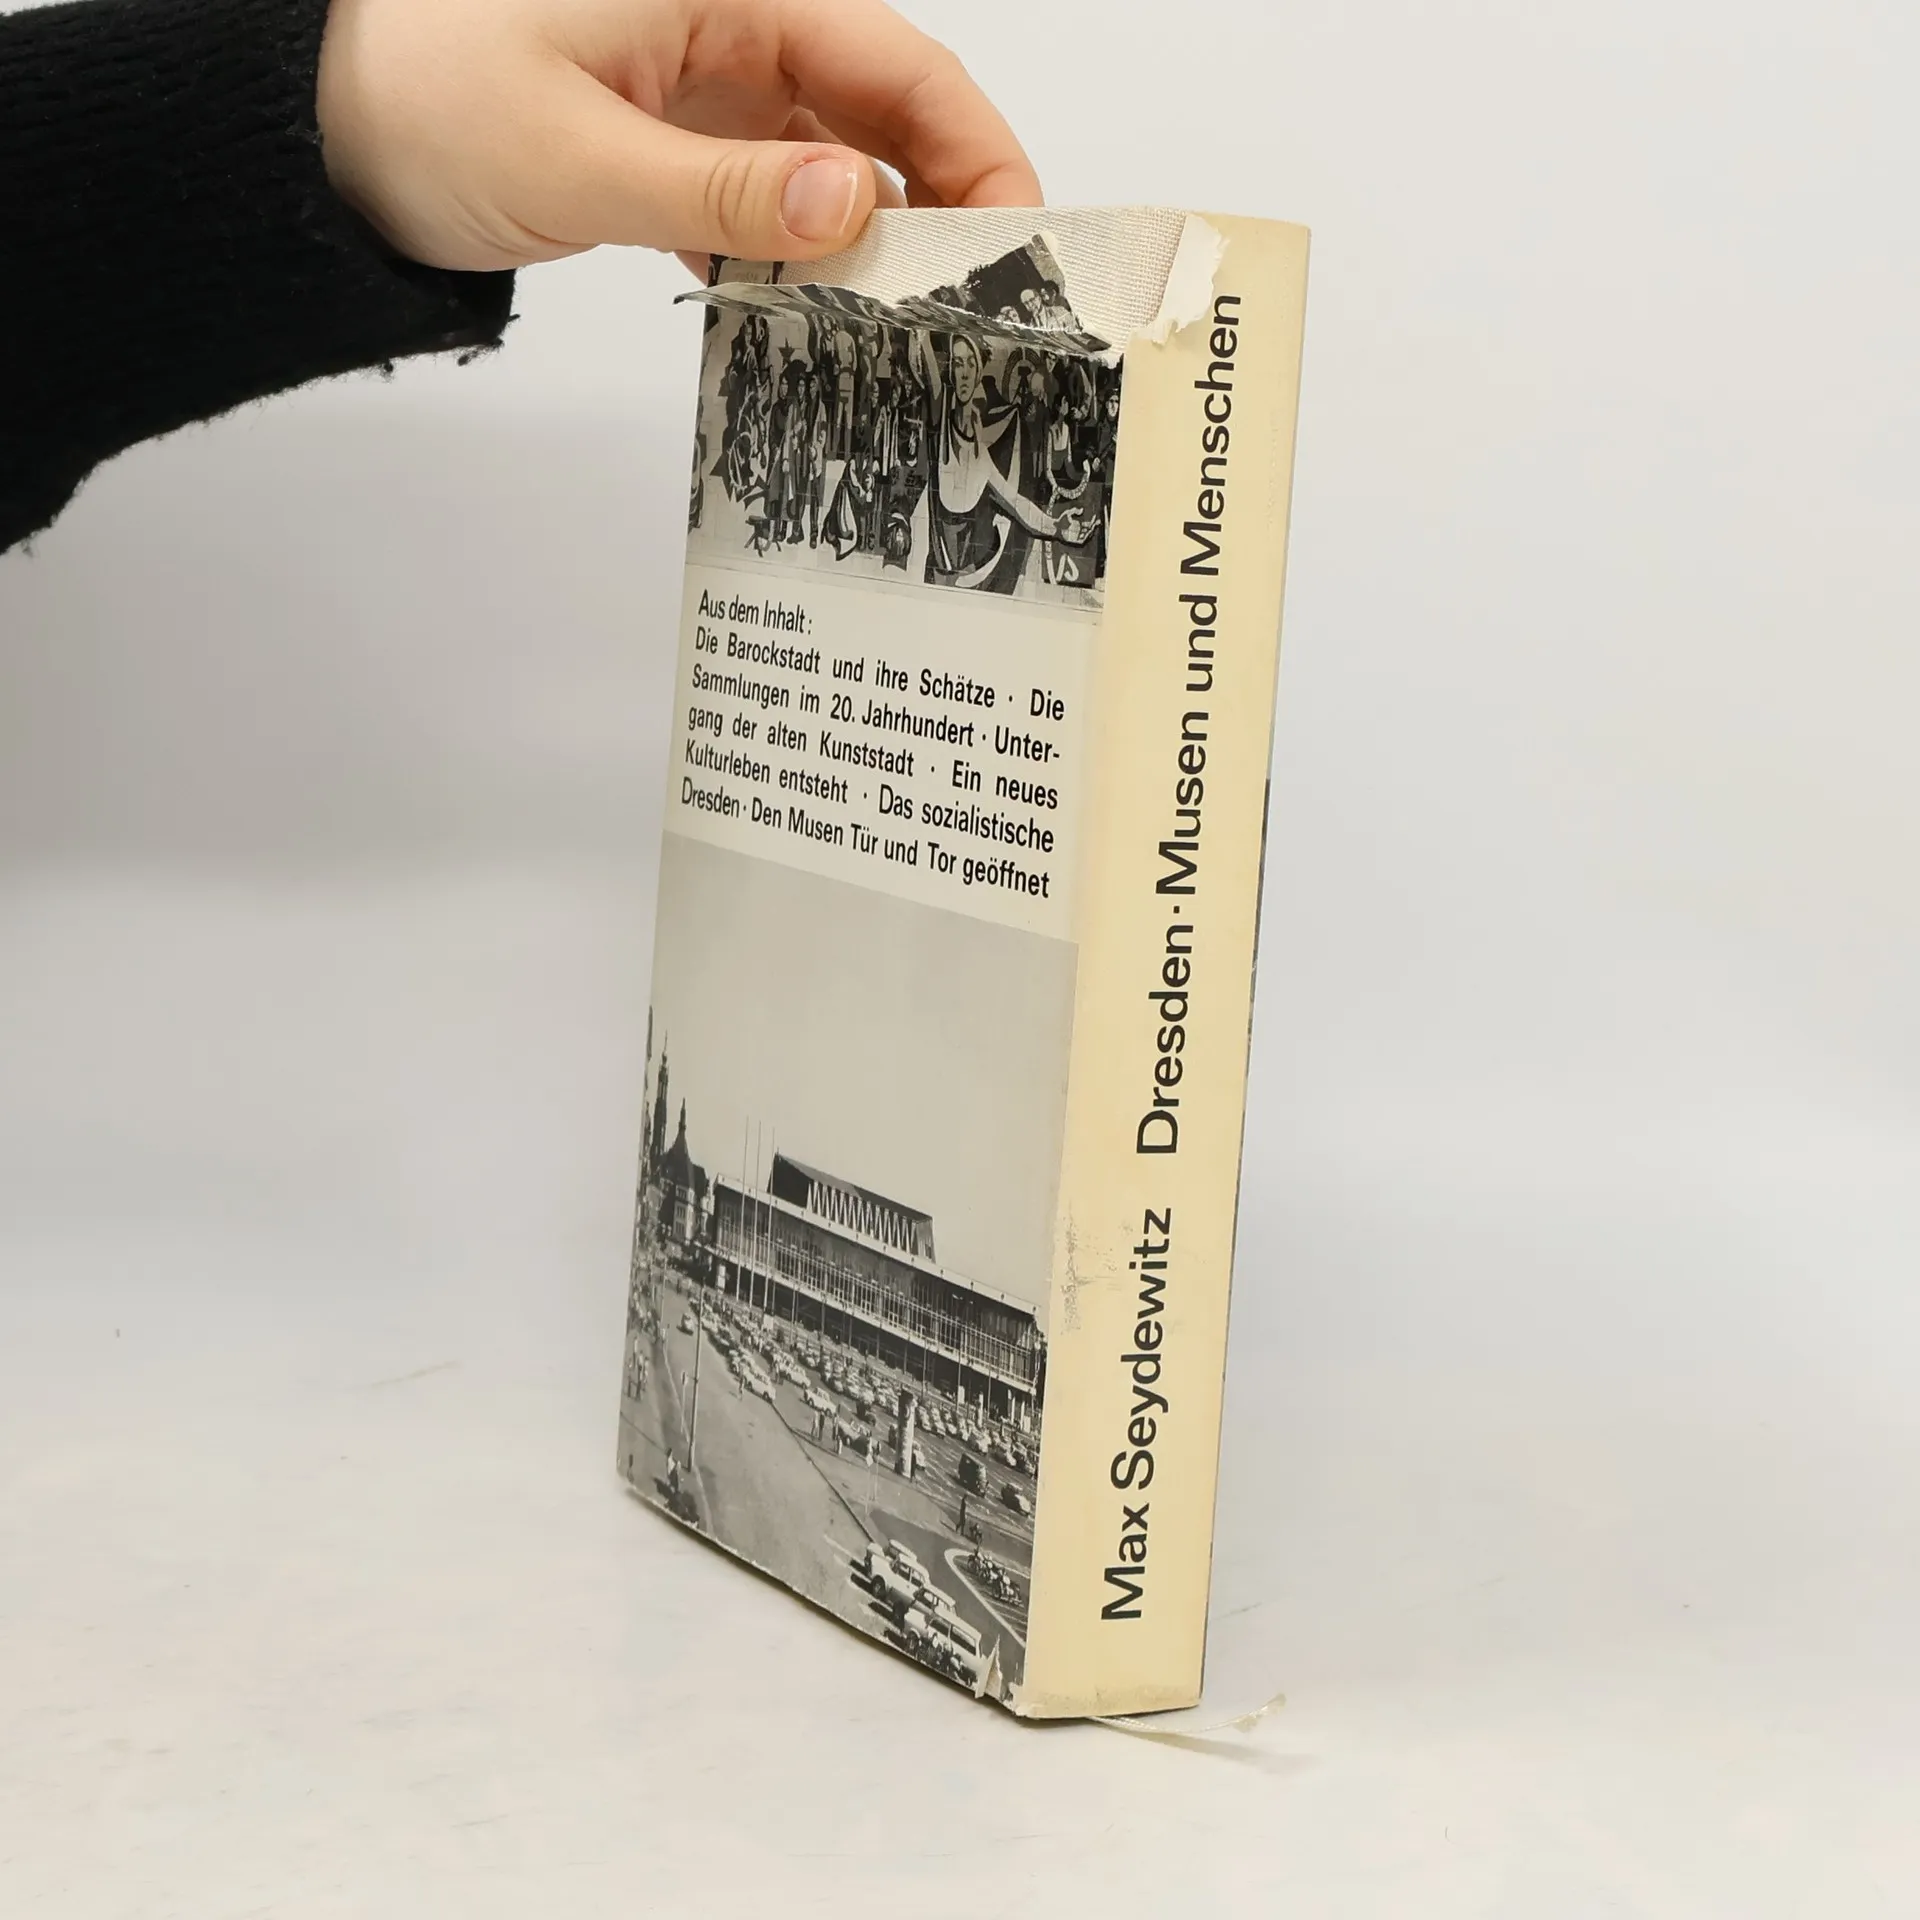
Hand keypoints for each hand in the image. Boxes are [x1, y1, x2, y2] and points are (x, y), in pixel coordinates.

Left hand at [316, 0, 1041, 273]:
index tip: (1023, 246)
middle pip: (883, 115)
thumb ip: (723, 188)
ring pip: (833, 166)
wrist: (316, 130)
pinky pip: (770, 201)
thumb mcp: (578, 152)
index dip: (977, 153)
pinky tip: (804, 322)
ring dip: (870, 250)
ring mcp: (706, 90)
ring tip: (903, 338)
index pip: (898, 64)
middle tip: (980, 313)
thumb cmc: (419, 98)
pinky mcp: (675, 145)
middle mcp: (733, 28)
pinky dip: (796, 261)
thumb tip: (857, 210)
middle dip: (940, 210)